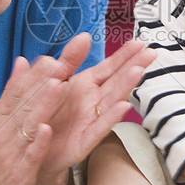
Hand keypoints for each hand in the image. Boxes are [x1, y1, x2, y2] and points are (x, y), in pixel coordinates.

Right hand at [0, 52, 64, 184]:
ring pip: (28, 124)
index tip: (53, 55)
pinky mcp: (18, 172)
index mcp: (2, 116)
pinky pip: (29, 155)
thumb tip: (22, 60)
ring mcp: (11, 150)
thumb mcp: (1, 121)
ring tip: (58, 86)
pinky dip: (37, 143)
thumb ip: (14, 91)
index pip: (19, 89)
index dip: (36, 72)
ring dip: (43, 105)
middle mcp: (5, 129)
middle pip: (25, 101)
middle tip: (60, 62)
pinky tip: (47, 130)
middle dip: (43, 81)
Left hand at [37, 33, 155, 177]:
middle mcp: (93, 101)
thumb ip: (68, 60)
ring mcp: (92, 120)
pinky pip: (99, 128)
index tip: (140, 42)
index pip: (109, 67)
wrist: (33, 147)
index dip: (125, 55)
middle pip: (117, 80)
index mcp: (84, 85)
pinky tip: (123, 107)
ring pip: (112, 101)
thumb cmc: (47, 114)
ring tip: (138, 71)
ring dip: (126, 86)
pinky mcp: (84, 141)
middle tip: (151, 52)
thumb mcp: (54, 81)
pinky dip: (111, 118)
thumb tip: (83, 36)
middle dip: (134, 65)